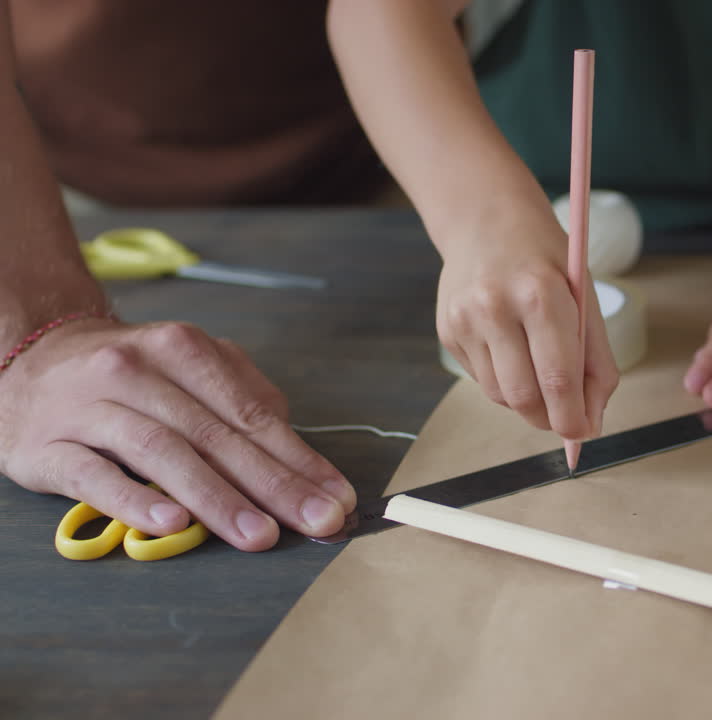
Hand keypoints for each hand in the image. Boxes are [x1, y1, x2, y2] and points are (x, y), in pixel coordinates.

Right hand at [0, 320, 355, 550]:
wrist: (26, 360)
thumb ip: (244, 399)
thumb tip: (298, 453)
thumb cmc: (129, 376)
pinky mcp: (46, 446)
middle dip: (273, 484)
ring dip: (216, 497)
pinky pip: (93, 474)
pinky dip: (133, 498)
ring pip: (161, 452)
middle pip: (215, 434)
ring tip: (257, 534)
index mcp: (183, 350)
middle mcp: (137, 371)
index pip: (252, 413)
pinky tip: (170, 522)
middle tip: (315, 522)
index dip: (299, 460)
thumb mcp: (188, 369)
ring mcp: (89, 407)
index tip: (337, 498)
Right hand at [436, 220, 617, 440]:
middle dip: (549, 419)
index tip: (584, 433)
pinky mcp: (447, 332)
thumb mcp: (584, 296)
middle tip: (565, 419)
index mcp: (541, 294)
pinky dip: (504, 381)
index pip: (559, 377)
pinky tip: (511, 350)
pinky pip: (481, 380)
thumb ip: (595, 360)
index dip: (573, 417)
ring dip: (527, 401)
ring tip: (539, 371)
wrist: (486, 220)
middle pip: (524, 397)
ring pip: (500, 396)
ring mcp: (465, 320)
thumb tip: (592, 422)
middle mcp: (496, 307)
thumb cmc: (545, 260)